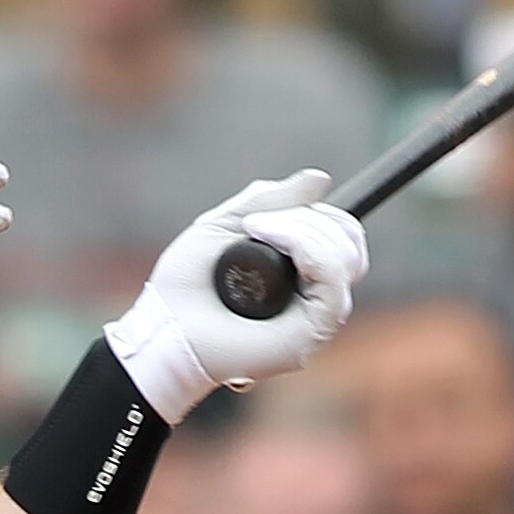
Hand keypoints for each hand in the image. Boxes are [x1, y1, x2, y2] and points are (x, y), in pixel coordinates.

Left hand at [104, 170, 369, 420]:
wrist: (163, 324)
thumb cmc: (187, 284)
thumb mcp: (227, 224)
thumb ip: (271, 200)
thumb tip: (321, 179)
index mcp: (302, 275)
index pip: (345, 237)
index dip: (323, 213)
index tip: (271, 213)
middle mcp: (315, 298)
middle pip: (350, 243)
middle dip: (308, 216)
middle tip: (255, 222)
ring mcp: (316, 318)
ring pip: (345, 258)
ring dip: (301, 228)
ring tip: (253, 230)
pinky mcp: (310, 334)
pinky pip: (333, 280)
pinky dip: (304, 247)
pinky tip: (263, 238)